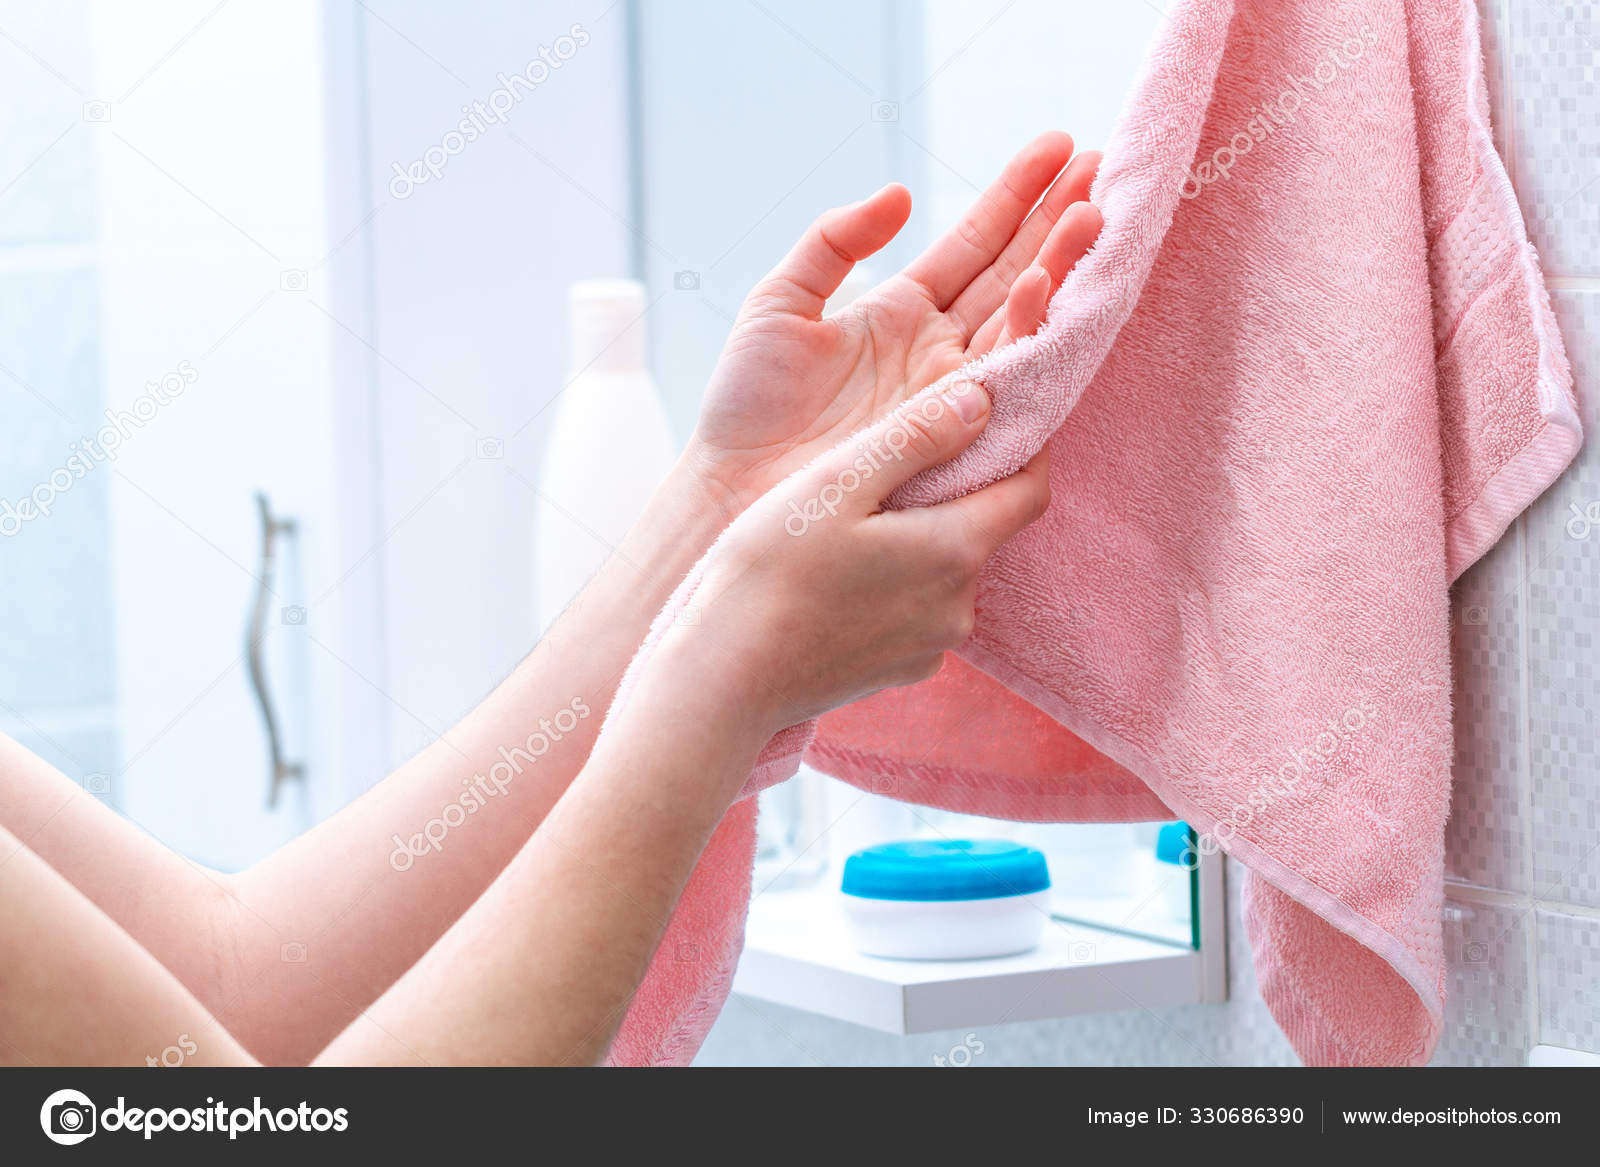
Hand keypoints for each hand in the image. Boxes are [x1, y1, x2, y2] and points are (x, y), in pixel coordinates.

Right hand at [655, 378, 1046, 739]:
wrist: (724, 681)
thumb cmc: (769, 576)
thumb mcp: (837, 484)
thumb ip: (916, 437)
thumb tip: (981, 400)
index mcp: (954, 551)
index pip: (1030, 489)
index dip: (1025, 447)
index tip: (994, 416)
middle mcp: (958, 607)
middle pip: (985, 528)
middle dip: (958, 489)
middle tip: (901, 459)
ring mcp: (931, 646)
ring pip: (948, 570)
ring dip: (923, 537)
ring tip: (858, 519)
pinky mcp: (900, 670)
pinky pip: (919, 610)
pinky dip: (899, 583)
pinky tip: (844, 575)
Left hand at [684, 131, 1100, 516]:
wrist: (732, 486)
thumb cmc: (746, 407)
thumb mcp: (779, 304)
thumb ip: (833, 243)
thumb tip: (901, 194)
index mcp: (901, 310)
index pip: (973, 242)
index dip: (1015, 195)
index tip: (1058, 145)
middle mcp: (938, 348)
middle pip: (1013, 273)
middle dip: (1056, 220)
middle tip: (1102, 166)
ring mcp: (951, 390)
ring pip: (1021, 319)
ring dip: (1059, 265)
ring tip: (1094, 213)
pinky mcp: (953, 432)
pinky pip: (1005, 377)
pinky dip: (1028, 333)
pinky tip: (1048, 287)